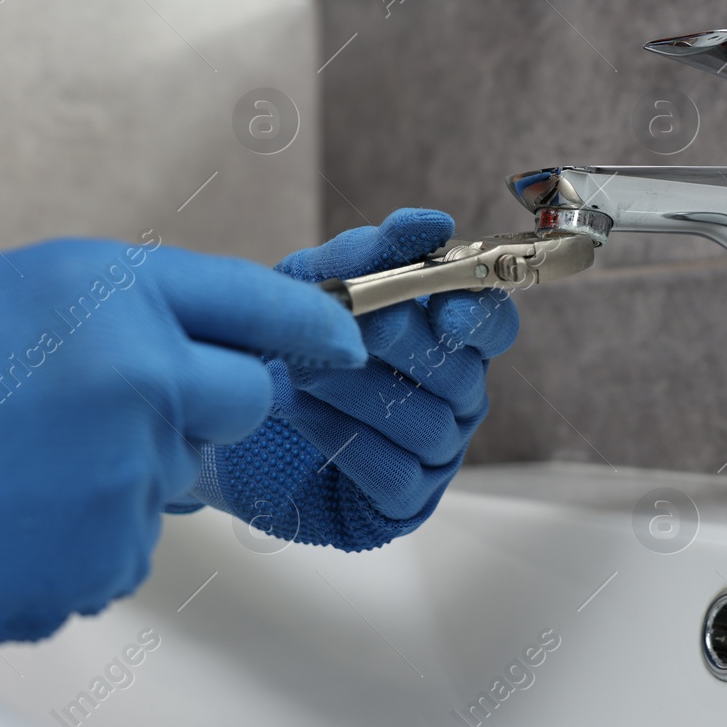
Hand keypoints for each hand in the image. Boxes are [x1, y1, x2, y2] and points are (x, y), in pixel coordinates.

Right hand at [0, 235, 363, 646]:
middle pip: (242, 403)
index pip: (259, 302)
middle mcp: (143, 384)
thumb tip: (184, 349)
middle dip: (204, 407)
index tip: (341, 340)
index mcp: (116, 300)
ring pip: (171, 482)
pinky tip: (6, 515)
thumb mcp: (11, 290)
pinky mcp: (102, 564)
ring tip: (15, 466)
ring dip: (119, 476)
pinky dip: (80, 535)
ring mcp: (127, 482)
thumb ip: (118, 312)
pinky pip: (123, 545)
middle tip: (120, 410)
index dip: (311, 323)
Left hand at [182, 210, 518, 550]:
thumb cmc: (288, 343)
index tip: (443, 313)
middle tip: (353, 325)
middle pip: (461, 374)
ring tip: (301, 369)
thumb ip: (370, 253)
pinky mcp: (403, 501)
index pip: (496, 325)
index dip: (478, 319)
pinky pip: (395, 473)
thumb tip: (430, 225)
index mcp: (448, 337)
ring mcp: (436, 453)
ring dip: (360, 391)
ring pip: (427, 424)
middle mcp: (456, 395)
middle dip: (403, 346)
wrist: (229, 412)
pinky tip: (297, 411)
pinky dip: (343, 437)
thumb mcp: (315, 284)